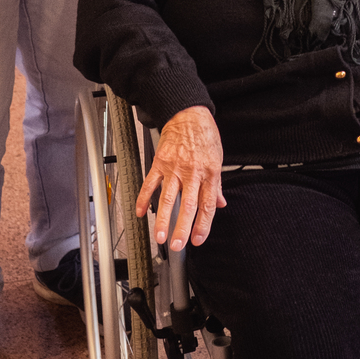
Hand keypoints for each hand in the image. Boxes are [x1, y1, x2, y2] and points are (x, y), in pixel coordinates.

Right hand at [135, 105, 226, 248]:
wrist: (187, 113)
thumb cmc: (204, 134)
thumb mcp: (218, 158)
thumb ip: (217, 184)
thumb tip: (220, 203)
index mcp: (210, 173)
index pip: (207, 205)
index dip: (203, 225)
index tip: (198, 239)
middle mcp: (192, 172)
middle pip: (188, 206)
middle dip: (181, 228)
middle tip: (177, 244)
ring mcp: (174, 168)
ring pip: (167, 198)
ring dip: (162, 219)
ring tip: (159, 236)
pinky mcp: (159, 162)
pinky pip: (150, 183)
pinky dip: (143, 198)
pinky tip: (139, 212)